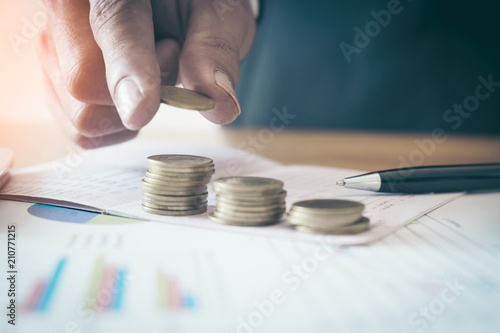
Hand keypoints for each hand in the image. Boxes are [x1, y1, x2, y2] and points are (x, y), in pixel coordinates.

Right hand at [38, 0, 255, 147]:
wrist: (174, 7)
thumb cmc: (195, 5)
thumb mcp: (217, 13)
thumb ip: (214, 49)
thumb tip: (219, 102)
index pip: (111, 27)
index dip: (128, 71)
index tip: (141, 112)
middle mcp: (67, 12)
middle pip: (84, 82)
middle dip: (139, 88)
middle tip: (171, 54)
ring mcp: (54, 48)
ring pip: (80, 115)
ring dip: (127, 108)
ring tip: (151, 70)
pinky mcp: (58, 80)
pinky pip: (81, 130)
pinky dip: (115, 125)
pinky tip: (133, 94)